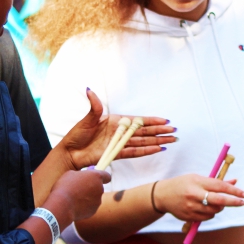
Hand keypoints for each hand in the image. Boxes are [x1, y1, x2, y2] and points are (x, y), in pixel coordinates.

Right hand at [47, 168, 110, 221]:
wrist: (61, 205)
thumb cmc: (64, 187)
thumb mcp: (71, 174)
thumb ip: (81, 174)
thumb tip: (83, 176)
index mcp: (96, 177)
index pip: (107, 176)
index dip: (103, 177)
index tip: (98, 179)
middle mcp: (100, 188)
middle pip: (99, 187)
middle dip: (92, 188)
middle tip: (80, 189)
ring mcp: (98, 201)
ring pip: (94, 198)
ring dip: (88, 197)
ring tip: (75, 198)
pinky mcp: (94, 211)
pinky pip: (90, 207)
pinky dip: (84, 206)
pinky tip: (75, 206)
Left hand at [59, 89, 177, 169]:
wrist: (70, 153)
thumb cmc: (77, 135)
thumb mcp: (87, 119)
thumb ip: (94, 106)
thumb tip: (90, 90)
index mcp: (116, 121)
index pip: (138, 121)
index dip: (152, 121)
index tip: (165, 121)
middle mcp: (121, 132)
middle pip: (144, 132)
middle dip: (159, 132)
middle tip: (174, 132)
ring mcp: (120, 143)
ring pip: (143, 142)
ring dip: (157, 142)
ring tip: (171, 141)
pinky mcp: (117, 154)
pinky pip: (135, 152)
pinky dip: (146, 151)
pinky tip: (157, 149)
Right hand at [152, 174, 243, 224]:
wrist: (163, 196)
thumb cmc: (183, 184)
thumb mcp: (198, 178)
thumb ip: (216, 181)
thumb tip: (235, 181)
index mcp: (197, 182)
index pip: (220, 186)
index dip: (235, 191)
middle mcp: (194, 195)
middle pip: (219, 201)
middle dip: (234, 202)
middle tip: (243, 202)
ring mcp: (191, 208)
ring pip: (215, 211)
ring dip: (220, 207)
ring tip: (214, 201)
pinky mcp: (189, 217)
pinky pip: (208, 217)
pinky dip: (211, 213)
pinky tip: (205, 207)